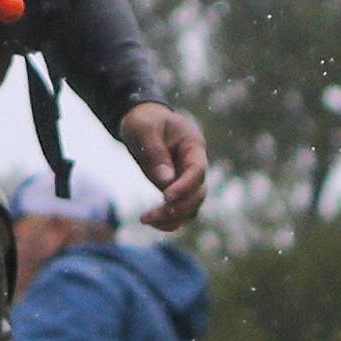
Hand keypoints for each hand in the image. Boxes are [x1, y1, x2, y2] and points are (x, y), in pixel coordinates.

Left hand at [119, 103, 207, 229]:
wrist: (142, 119)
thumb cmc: (144, 120)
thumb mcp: (145, 129)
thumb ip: (156, 152)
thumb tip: (166, 181)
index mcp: (193, 146)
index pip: (197, 170)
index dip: (185, 186)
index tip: (166, 197)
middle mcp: (194, 165)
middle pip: (198, 193)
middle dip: (178, 207)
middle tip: (152, 214)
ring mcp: (185, 179)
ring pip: (191, 207)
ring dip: (172, 218)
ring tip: (146, 219)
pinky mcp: (175, 188)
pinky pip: (179, 210)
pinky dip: (168, 220)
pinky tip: (149, 221)